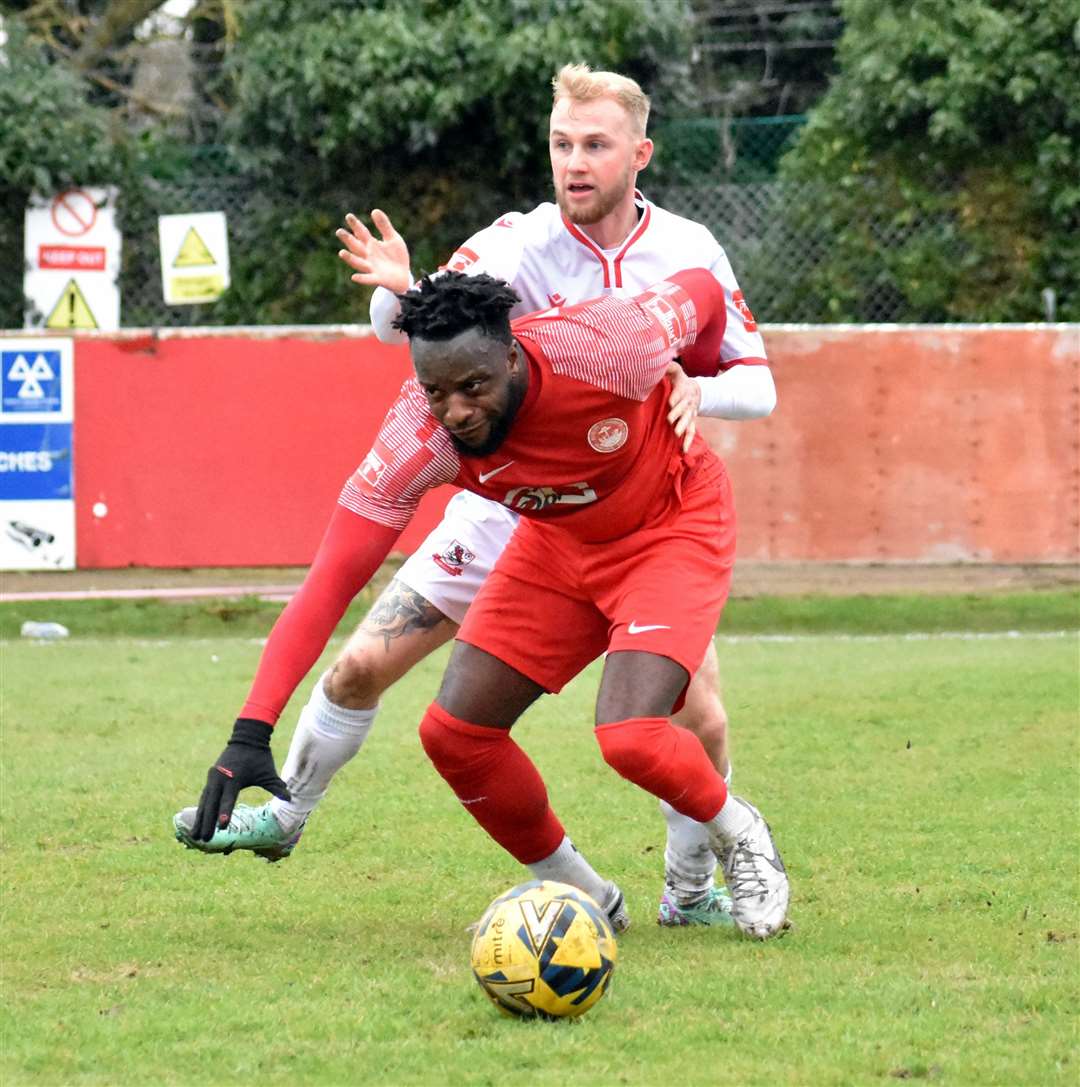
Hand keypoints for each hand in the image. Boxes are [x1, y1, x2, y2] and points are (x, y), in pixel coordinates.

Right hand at [190, 719, 289, 840]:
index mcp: (234, 778)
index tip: (222, 827)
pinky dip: (201, 809)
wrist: (246, 738)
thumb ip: (276, 786)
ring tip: (196, 836)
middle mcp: (220, 778)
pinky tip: (198, 822)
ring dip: (200, 818)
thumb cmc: (259, 757)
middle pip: (211, 804)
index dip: (225, 813)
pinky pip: (204, 797)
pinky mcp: (211, 778)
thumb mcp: (268, 772)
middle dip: (207, 822)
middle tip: (205, 840)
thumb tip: (290, 798)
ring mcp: (213, 778)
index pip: (228, 799)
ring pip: (204, 802)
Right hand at [336, 209, 411, 294]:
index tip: (349, 216)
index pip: (361, 233)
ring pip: (358, 263)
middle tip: (339, 232)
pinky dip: (362, 278)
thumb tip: (374, 210)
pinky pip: (368, 279)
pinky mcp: (378, 279)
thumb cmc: (396, 257)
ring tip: (341, 252)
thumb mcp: (393, 239)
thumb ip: (384, 226)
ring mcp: (372, 268)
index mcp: (371, 244)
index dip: (355, 225)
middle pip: (356, 246)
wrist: (404, 276)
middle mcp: (368, 256)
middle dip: (348, 240)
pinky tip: (354, 277)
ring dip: (350, 258)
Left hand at [666, 361, 700, 452]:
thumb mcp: (675, 371)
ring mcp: (690, 413)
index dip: (676, 396)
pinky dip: (688, 441)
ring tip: (677, 433)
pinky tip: (684, 451)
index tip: (671, 401)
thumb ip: (668, 367)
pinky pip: (691, 432)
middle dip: (677, 413)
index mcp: (683, 387)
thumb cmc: (678, 380)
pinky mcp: (690, 422)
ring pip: (688, 420)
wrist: (694, 390)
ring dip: (683, 426)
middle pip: (684, 407)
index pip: (680, 391)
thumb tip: (660, 363)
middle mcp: (688, 401)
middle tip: (670, 419)